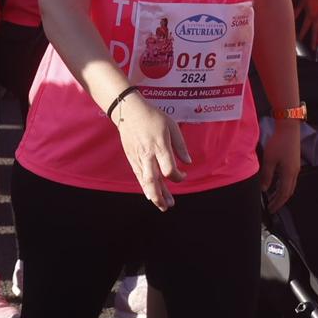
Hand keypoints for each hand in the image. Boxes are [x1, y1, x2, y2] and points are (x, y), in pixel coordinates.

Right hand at [112, 93, 191, 210]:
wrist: (129, 111)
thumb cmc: (152, 117)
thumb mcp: (172, 126)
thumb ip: (180, 146)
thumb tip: (188, 162)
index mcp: (159, 146)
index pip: (169, 169)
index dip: (178, 176)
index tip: (184, 174)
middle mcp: (148, 155)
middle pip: (153, 181)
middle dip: (161, 196)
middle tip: (169, 206)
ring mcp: (138, 158)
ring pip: (145, 181)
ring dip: (153, 195)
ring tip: (162, 206)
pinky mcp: (132, 158)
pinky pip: (138, 176)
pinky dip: (145, 187)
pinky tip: (150, 196)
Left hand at [260, 119, 301, 212]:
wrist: (289, 129)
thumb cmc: (279, 143)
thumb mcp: (270, 160)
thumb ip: (267, 175)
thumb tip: (264, 189)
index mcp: (289, 173)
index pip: (284, 193)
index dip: (277, 203)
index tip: (270, 210)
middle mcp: (294, 172)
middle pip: (288, 191)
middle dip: (280, 201)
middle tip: (271, 207)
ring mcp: (295, 168)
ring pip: (289, 186)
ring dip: (281, 193)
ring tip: (272, 198)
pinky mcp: (294, 163)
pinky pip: (289, 179)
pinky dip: (283, 185)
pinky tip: (276, 185)